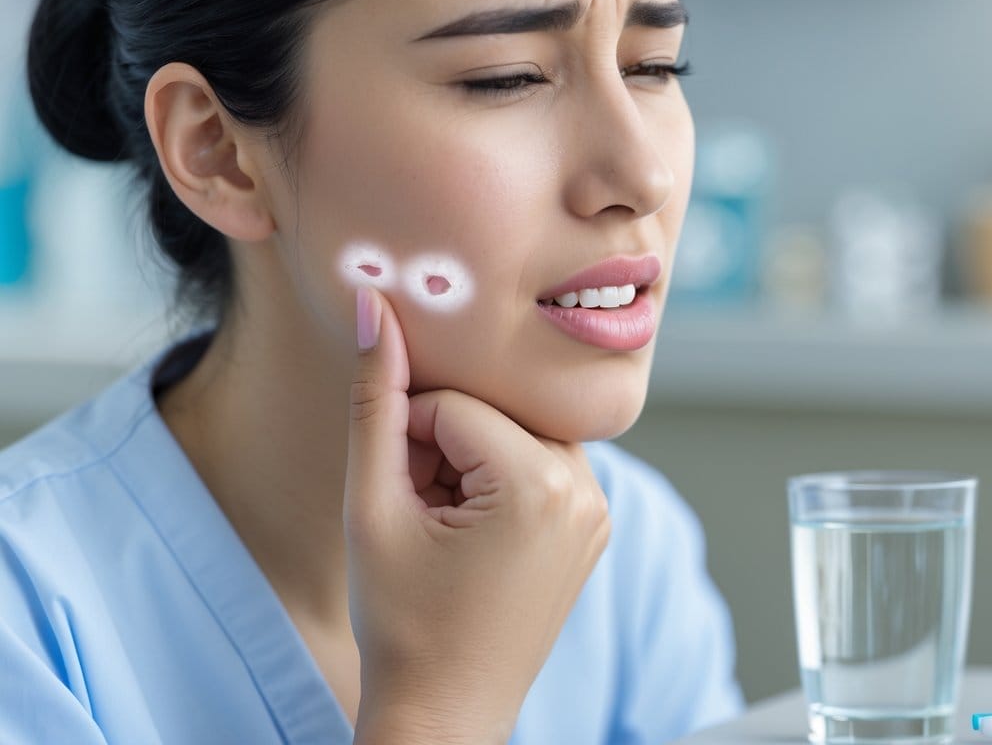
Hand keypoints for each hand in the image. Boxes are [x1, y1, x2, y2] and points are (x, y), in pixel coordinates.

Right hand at [344, 287, 609, 743]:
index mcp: (541, 485)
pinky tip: (471, 534)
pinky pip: (539, 464)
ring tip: (442, 526)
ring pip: (512, 433)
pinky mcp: (594, 524)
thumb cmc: (402, 624)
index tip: (395, 495)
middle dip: (440, 445)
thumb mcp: (372, 507)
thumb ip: (373, 401)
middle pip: (490, 412)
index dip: (405, 438)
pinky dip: (498, 480)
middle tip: (416, 511)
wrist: (447, 713)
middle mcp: (588, 489)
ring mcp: (599, 509)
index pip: (452, 402)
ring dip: (467, 460)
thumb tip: (373, 307)